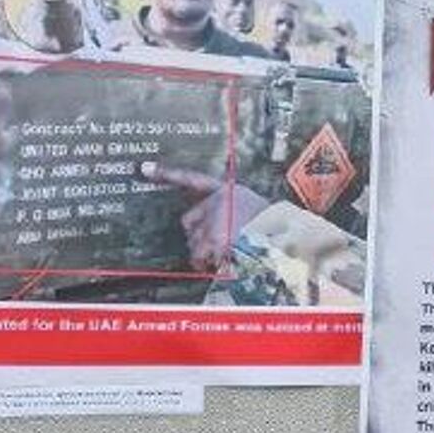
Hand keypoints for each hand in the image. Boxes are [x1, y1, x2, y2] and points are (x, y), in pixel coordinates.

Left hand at [138, 162, 269, 270]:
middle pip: (188, 220)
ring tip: (229, 255)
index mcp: (229, 191)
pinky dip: (206, 263)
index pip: (192, 180)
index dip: (168, 174)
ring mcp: (214, 221)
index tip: (145, 169)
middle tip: (219, 244)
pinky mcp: (213, 239)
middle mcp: (218, 202)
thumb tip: (201, 230)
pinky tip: (220, 263)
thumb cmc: (273, 230)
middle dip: (197, 235)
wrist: (287, 241)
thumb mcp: (253, 212)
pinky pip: (198, 256)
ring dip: (205, 252)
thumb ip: (228, 213)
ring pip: (193, 242)